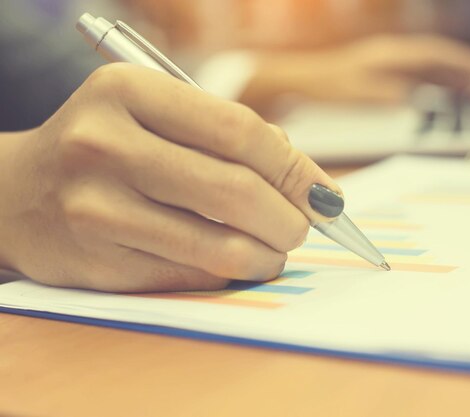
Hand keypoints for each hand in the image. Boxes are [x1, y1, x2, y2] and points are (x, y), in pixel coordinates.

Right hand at [0, 63, 341, 291]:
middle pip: (236, 192)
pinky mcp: (98, 265)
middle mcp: (105, 146)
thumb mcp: (154, 113)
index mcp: (129, 92)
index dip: (295, 168)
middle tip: (303, 226)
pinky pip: (193, 277)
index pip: (240, 132)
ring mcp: (97, 209)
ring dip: (268, 255)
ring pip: (220, 247)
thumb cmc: (106, 146)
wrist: (15, 194)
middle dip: (291, 218)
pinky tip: (235, 262)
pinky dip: (231, 274)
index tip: (324, 194)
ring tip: (276, 249)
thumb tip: (310, 185)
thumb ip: (228, 137)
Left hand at [241, 34, 469, 109]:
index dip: (464, 64)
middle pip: (442, 64)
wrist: (304, 79)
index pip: (436, 56)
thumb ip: (390, 96)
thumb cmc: (329, 84)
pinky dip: (442, 88)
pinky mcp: (388, 77)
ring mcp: (394, 66)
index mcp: (393, 56)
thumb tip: (419, 101)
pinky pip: (423, 80)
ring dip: (459, 83)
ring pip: (435, 72)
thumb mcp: (359, 92)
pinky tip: (452, 100)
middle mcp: (397, 57)